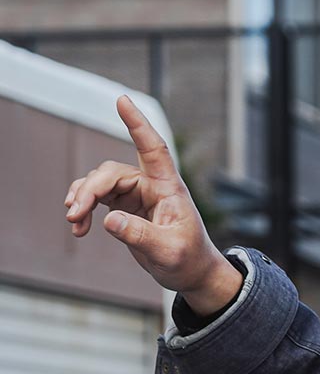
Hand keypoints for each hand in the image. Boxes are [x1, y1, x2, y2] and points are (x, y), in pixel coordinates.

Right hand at [64, 94, 243, 315]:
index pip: (154, 149)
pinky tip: (79, 228)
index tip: (122, 99)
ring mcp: (136, 194)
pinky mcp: (124, 206)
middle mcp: (151, 185)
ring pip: (99, 183)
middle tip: (74, 213)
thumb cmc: (188, 259)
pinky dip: (84, 209)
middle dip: (89, 190)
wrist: (191, 273)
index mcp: (169, 188)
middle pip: (111, 173)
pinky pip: (96, 198)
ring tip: (75, 222)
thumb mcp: (168, 251)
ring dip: (82, 199)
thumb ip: (141, 235)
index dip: (138, 124)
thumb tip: (109, 219)